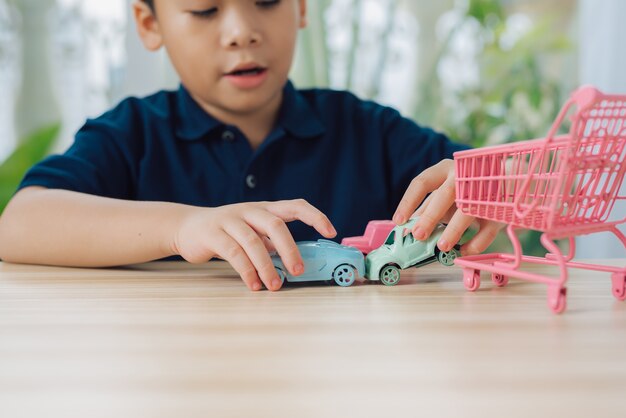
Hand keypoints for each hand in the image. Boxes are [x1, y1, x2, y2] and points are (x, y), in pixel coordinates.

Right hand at [173, 199, 335, 291]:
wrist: (187, 227)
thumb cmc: (227, 232)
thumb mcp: (252, 232)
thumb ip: (271, 242)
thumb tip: (296, 262)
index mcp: (264, 209)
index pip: (295, 205)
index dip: (315, 216)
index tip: (331, 231)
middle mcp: (249, 210)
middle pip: (275, 224)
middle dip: (290, 248)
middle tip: (298, 270)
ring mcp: (229, 220)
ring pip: (253, 241)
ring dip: (266, 266)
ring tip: (274, 285)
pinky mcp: (212, 233)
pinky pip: (233, 253)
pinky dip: (246, 271)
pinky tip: (253, 284)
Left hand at [392, 159, 502, 255]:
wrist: (504, 182)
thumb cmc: (464, 189)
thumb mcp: (442, 194)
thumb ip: (425, 210)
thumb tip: (405, 230)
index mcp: (445, 169)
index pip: (422, 182)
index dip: (409, 202)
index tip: (399, 220)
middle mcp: (465, 175)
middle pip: (446, 194)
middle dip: (431, 216)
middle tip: (418, 235)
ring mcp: (485, 191)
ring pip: (468, 210)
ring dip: (453, 229)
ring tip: (441, 246)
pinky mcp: (499, 210)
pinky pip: (487, 229)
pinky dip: (475, 243)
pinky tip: (462, 251)